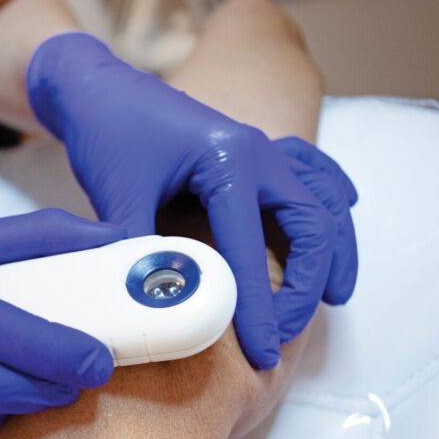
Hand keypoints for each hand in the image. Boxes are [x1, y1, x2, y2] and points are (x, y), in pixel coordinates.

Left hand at [27, 33, 357, 368]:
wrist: (97, 87)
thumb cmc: (107, 132)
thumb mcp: (117, 195)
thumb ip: (138, 250)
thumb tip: (155, 306)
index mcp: (227, 158)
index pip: (253, 246)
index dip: (260, 306)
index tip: (263, 352)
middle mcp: (257, 150)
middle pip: (312, 223)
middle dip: (308, 283)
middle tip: (286, 333)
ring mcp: (261, 148)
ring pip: (323, 200)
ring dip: (333, 249)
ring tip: (332, 298)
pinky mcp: (253, 151)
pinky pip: (311, 172)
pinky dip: (331, 198)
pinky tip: (341, 221)